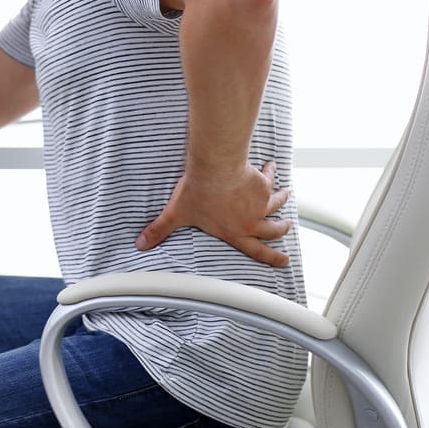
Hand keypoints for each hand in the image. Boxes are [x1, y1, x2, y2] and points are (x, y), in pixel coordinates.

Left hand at [135, 161, 292, 266]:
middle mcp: (251, 220)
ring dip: (283, 199)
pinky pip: (270, 179)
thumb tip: (141, 244)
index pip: (256, 251)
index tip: (284, 261)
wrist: (215, 169)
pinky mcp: (262, 183)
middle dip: (281, 229)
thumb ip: (160, 230)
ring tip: (286, 193)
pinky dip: (271, 173)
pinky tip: (270, 166)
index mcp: (234, 232)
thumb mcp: (176, 214)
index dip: (272, 259)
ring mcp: (259, 202)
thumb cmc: (197, 192)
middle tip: (287, 226)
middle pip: (273, 230)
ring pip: (277, 203)